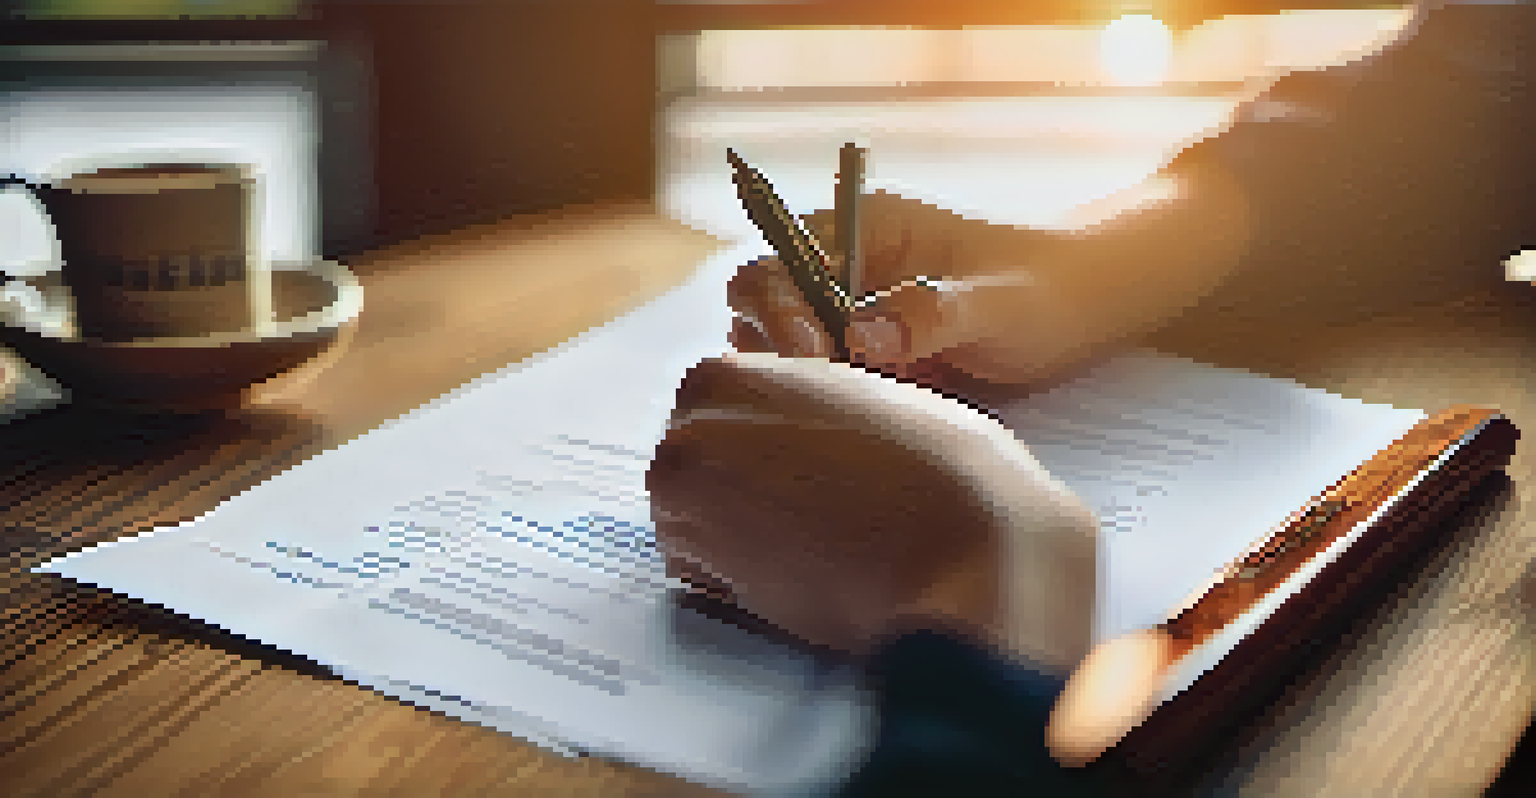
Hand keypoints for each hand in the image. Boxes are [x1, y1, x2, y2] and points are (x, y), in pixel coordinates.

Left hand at [646, 351, 1099, 670]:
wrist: (961, 551)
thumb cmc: (943, 472)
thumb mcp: (865, 400)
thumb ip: (805, 411)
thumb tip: (784, 445)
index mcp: (727, 371)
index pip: (715, 419)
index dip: (764, 456)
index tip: (807, 479)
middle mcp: (686, 425)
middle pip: (693, 470)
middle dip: (739, 497)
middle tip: (814, 518)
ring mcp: (679, 496)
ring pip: (689, 524)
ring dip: (738, 542)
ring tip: (816, 546)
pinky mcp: (693, 564)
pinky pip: (701, 580)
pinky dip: (742, 586)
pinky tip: (805, 575)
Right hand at [727, 190, 1103, 397]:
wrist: (1087, 307)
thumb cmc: (1047, 288)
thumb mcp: (998, 301)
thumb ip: (930, 314)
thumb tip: (860, 337)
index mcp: (863, 228)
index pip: (780, 256)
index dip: (777, 304)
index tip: (815, 350)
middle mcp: (843, 265)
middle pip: (760, 300)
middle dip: (775, 345)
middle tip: (827, 383)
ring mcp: (849, 311)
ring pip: (780, 344)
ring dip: (798, 377)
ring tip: (850, 402)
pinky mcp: (865, 355)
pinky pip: (820, 378)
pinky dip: (825, 399)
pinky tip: (861, 419)